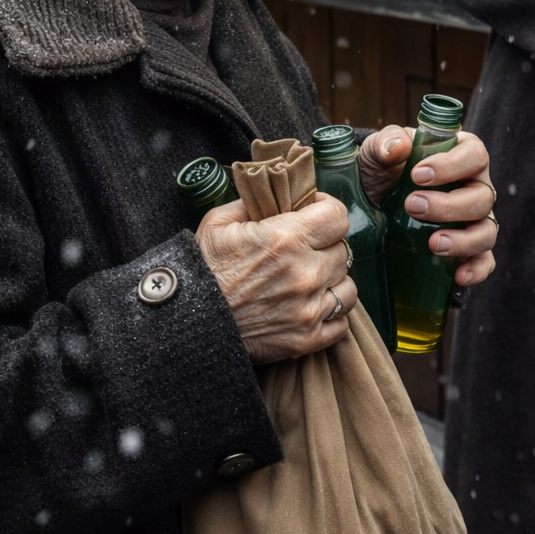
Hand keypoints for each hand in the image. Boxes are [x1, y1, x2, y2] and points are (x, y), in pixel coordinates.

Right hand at [195, 193, 357, 363]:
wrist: (186, 324)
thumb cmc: (201, 271)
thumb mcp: (219, 223)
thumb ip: (254, 203)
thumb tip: (276, 194)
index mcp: (286, 239)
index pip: (337, 216)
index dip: (326, 210)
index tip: (314, 214)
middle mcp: (304, 273)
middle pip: (342, 252)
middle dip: (325, 247)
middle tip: (304, 251)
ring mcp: (308, 309)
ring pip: (348, 288)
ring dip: (333, 283)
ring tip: (311, 281)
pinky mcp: (306, 339)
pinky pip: (341, 325)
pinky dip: (331, 316)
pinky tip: (311, 307)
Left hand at [359, 126, 497, 286]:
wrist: (370, 207)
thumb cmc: (381, 172)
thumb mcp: (376, 154)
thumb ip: (384, 144)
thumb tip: (397, 148)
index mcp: (461, 156)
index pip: (474, 155)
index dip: (453, 165)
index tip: (418, 175)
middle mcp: (474, 188)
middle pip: (482, 197)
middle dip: (449, 205)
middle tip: (413, 206)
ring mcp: (474, 221)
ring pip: (487, 231)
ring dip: (464, 240)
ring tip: (433, 244)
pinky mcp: (469, 251)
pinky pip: (485, 262)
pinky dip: (476, 270)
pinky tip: (457, 276)